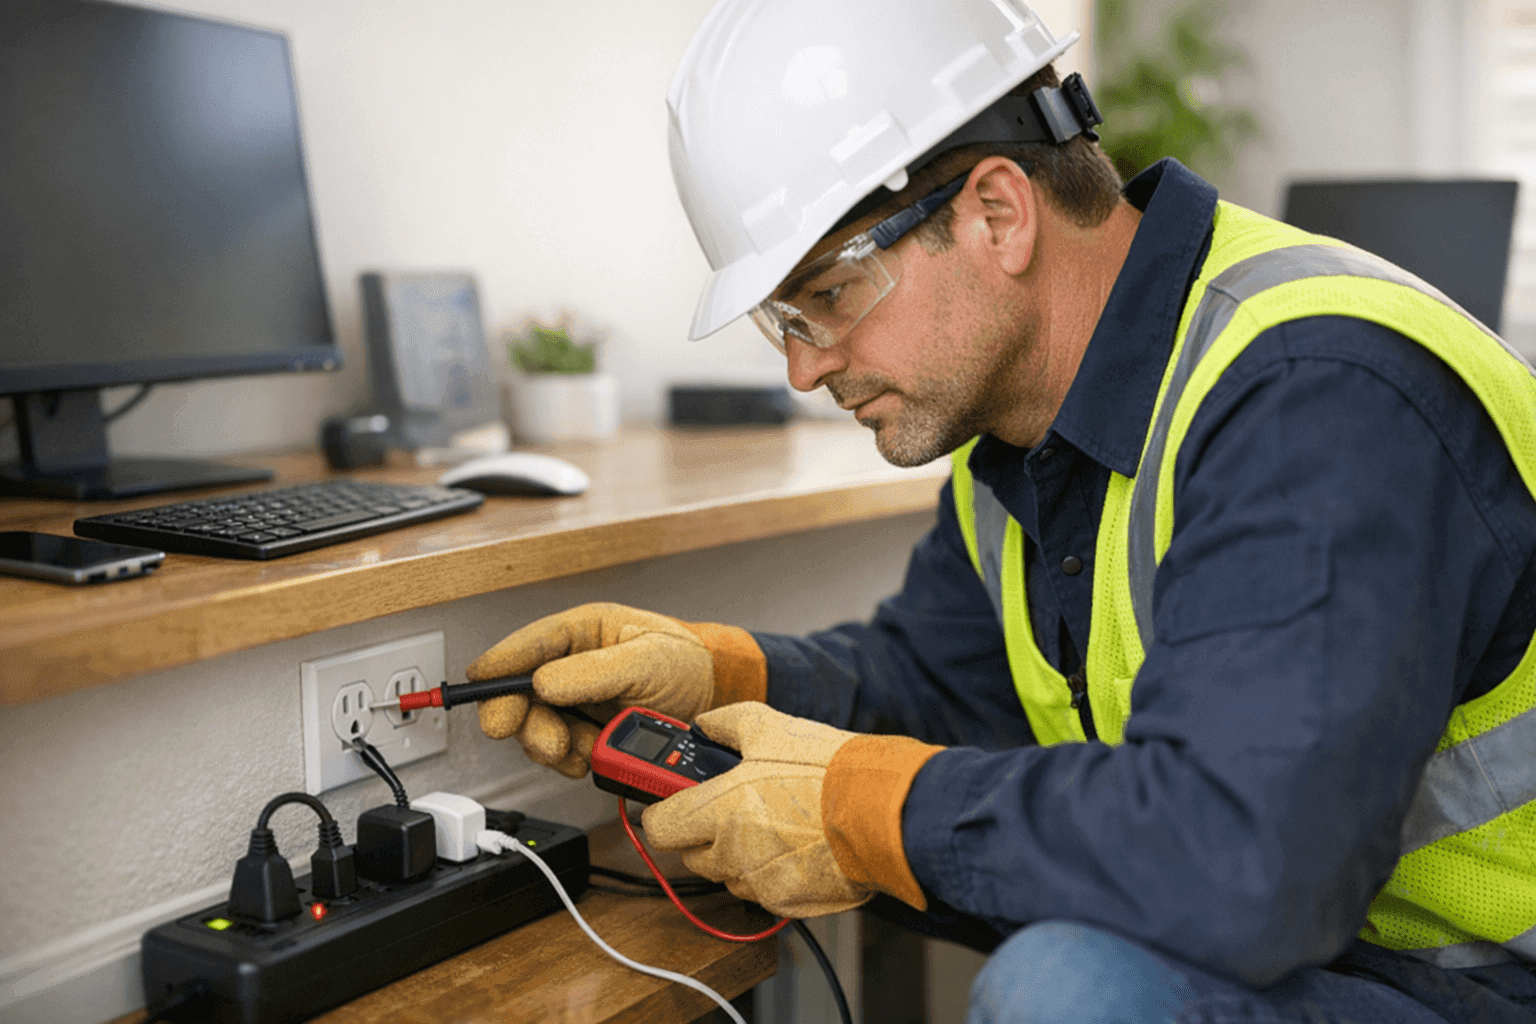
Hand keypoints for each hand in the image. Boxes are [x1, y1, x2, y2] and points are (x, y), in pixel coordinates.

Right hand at [470, 603, 762, 777]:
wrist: (715, 698)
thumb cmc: (686, 661)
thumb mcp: (647, 659)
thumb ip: (596, 671)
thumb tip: (544, 681)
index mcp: (581, 633)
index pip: (527, 646)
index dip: (498, 666)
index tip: (478, 684)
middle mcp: (571, 666)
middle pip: (520, 694)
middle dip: (525, 720)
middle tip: (544, 739)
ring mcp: (576, 702)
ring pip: (537, 728)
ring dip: (553, 746)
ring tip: (584, 748)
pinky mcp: (587, 733)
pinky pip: (561, 753)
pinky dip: (572, 760)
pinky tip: (592, 756)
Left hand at [641, 703, 872, 917]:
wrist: (881, 810)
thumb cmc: (827, 770)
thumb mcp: (771, 728)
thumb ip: (726, 723)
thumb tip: (704, 723)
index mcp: (718, 809)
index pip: (658, 828)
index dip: (663, 813)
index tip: (670, 805)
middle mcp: (731, 852)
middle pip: (691, 855)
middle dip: (702, 833)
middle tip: (729, 808)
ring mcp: (758, 882)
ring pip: (726, 875)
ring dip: (736, 855)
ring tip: (770, 823)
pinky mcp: (785, 903)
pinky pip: (760, 891)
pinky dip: (768, 873)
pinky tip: (792, 845)